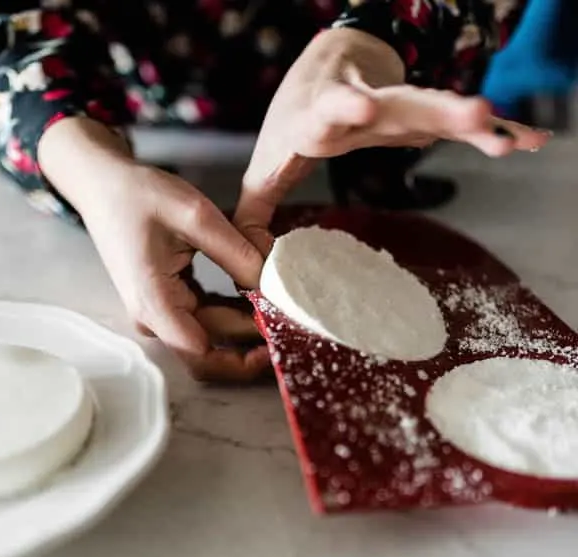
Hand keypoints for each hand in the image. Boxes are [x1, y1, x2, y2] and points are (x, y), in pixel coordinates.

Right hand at [39, 118, 270, 381]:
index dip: (244, 357)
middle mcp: (154, 318)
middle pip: (211, 350)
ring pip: (211, 338)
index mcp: (155, 302)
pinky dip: (233, 313)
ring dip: (245, 329)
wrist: (103, 186)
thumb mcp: (195, 214)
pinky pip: (206, 320)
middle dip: (252, 342)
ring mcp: (160, 313)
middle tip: (291, 322)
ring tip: (281, 309)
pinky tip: (258, 298)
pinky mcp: (168, 303)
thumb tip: (271, 283)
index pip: (203, 355)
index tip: (278, 337)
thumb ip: (235, 251)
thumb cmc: (140, 195)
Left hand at [235, 27, 550, 241]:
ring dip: (469, 122)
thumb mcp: (267, 164)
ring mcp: (395, 105)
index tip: (364, 106)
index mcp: (318, 117)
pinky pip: (459, 125)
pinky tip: (528, 139)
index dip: (345, 106)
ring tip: (505, 138)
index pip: (328, 110)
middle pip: (400, 103)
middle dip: (436, 109)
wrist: (325, 67)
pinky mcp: (419, 114)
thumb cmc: (294, 124)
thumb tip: (252, 266)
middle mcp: (361, 105)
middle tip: (475, 116)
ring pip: (436, 108)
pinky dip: (493, 132)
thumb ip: (253, 212)